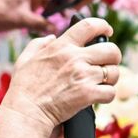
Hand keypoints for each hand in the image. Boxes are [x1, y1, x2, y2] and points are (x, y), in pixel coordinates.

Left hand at [0, 0, 70, 34]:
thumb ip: (40, 24)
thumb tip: (55, 29)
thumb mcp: (22, 19)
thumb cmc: (1, 14)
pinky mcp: (30, 4)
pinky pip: (45, 3)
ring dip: (59, 1)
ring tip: (68, 10)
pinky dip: (52, 8)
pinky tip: (58, 16)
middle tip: (74, 1)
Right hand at [1, 17, 122, 129]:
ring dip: (111, 78)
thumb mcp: (25, 59)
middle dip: (114, 56)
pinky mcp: (88, 94)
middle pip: (111, 49)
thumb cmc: (24, 88)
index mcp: (62, 46)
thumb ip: (38, 44)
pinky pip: (110, 92)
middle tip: (108, 63)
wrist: (26, 111)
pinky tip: (98, 97)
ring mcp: (83, 76)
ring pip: (114, 72)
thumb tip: (52, 37)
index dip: (103, 26)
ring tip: (103, 82)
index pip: (89, 26)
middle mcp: (75, 58)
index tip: (107, 30)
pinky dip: (107, 95)